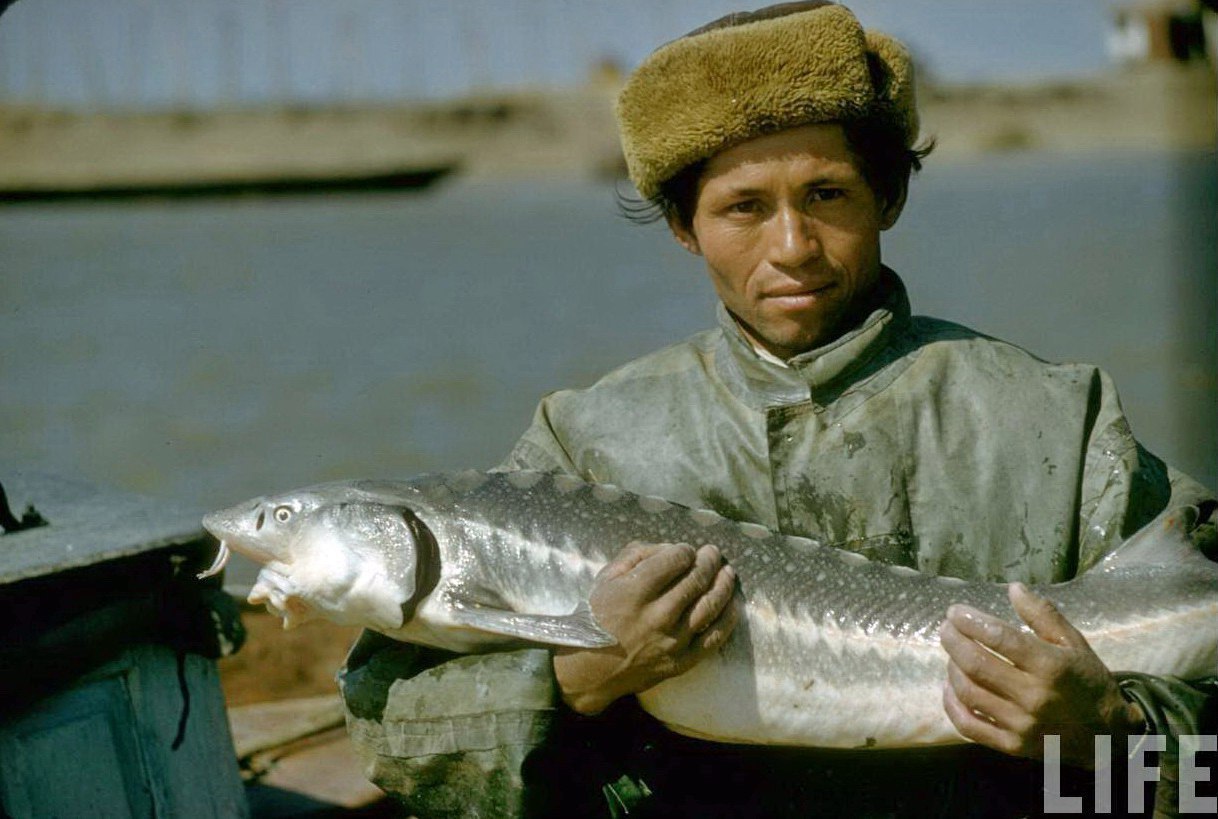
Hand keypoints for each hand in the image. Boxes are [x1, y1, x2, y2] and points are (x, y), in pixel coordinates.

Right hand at [553, 541, 737, 715]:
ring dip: (724, 585)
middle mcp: (658, 615)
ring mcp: (673, 641)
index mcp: (635, 592)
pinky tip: (734, 604)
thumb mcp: (605, 579)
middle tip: (713, 553)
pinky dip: (728, 618)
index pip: (674, 561)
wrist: (590, 671)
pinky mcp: (682, 661)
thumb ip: (635, 556)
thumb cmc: (595, 619)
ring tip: (728, 572)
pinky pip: (714, 638)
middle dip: (709, 561)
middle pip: (696, 580)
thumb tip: (668, 549)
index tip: (687, 550)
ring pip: (710, 606)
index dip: (685, 551)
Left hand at [939, 582, 1144, 767]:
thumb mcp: (1073, 642)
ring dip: (952, 668)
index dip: (971, 621)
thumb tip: (1013, 587)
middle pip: (976, 664)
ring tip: (952, 654)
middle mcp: (1034, 697)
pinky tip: (950, 687)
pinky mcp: (1013, 746)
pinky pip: (969, 726)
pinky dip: (951, 705)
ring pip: (968, 693)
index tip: (955, 612)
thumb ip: (1043, 614)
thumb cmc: (1087, 681)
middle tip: (946, 628)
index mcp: (1051, 666)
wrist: (1108, 735)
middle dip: (953, 641)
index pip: (999, 638)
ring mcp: (1021, 725)